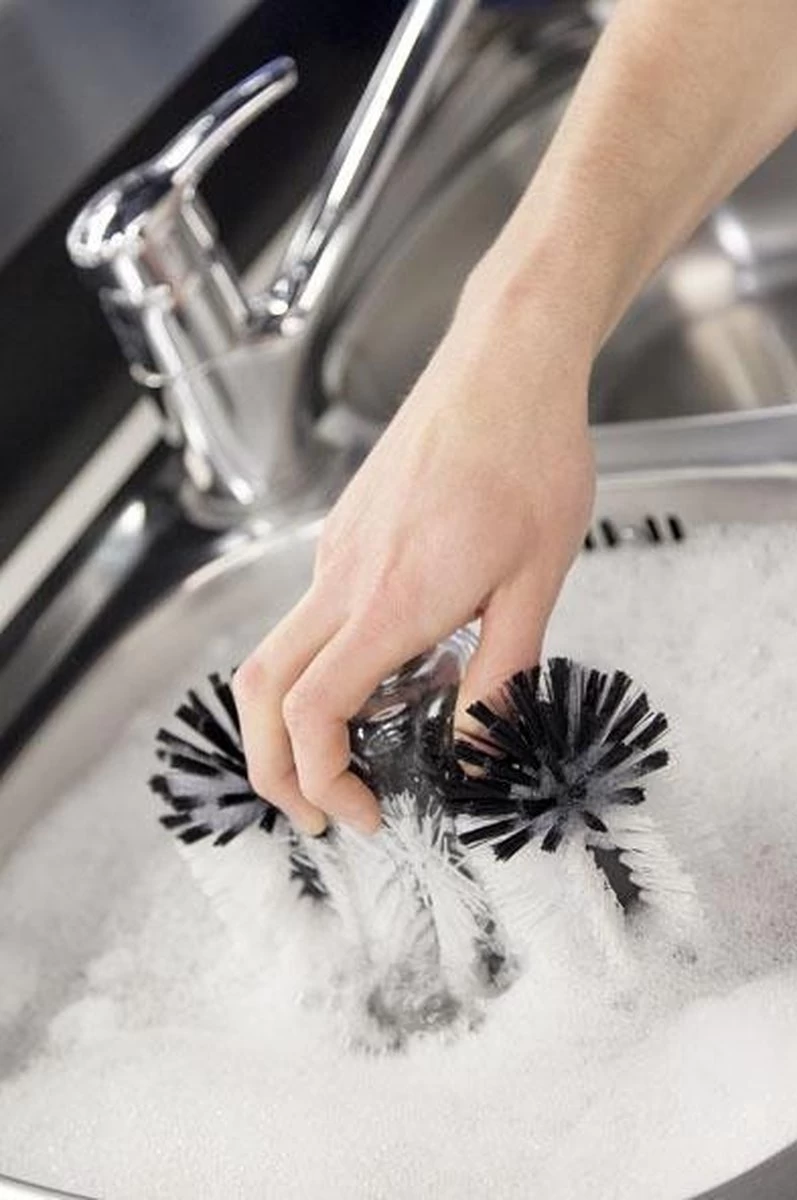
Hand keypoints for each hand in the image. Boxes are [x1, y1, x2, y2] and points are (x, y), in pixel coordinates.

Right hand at [232, 274, 594, 835]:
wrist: (506, 363)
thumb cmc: (530, 458)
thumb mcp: (536, 583)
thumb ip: (499, 675)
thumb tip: (474, 746)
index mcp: (390, 601)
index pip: (312, 713)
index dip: (322, 780)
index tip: (362, 812)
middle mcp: (343, 577)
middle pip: (259, 689)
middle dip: (271, 767)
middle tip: (318, 810)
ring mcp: (337, 550)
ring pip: (280, 649)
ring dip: (296, 716)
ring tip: (357, 750)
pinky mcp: (347, 530)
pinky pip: (313, 612)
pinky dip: (325, 662)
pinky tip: (389, 666)